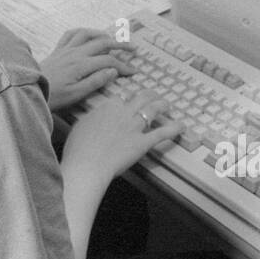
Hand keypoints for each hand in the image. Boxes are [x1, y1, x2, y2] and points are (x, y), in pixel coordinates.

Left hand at [39, 28, 136, 110]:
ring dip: (102, 34)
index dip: (123, 65)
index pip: (108, 60)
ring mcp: (65, 49)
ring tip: (113, 38)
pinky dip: (82, 31)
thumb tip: (113, 70)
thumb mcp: (76, 94)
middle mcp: (75, 53)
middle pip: (102, 42)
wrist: (30, 91)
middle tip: (133, 49)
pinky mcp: (57, 50)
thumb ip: (96, 81)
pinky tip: (87, 34)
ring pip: (87, 34)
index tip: (133, 72)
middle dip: (120, 44)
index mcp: (81, 65)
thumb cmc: (54, 96)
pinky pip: (70, 34)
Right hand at [61, 89, 183, 183]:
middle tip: (153, 95)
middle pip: (141, 97)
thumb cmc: (79, 148)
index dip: (128, 97)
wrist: (88, 164)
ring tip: (167, 104)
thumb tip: (93, 117)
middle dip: (149, 95)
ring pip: (153, 109)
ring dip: (162, 105)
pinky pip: (162, 133)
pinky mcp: (143, 142)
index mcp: (107, 107)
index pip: (122, 96)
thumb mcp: (80, 126)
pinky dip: (173, 129)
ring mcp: (134, 126)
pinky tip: (180, 126)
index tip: (130, 99)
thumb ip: (91, 118)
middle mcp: (123, 112)